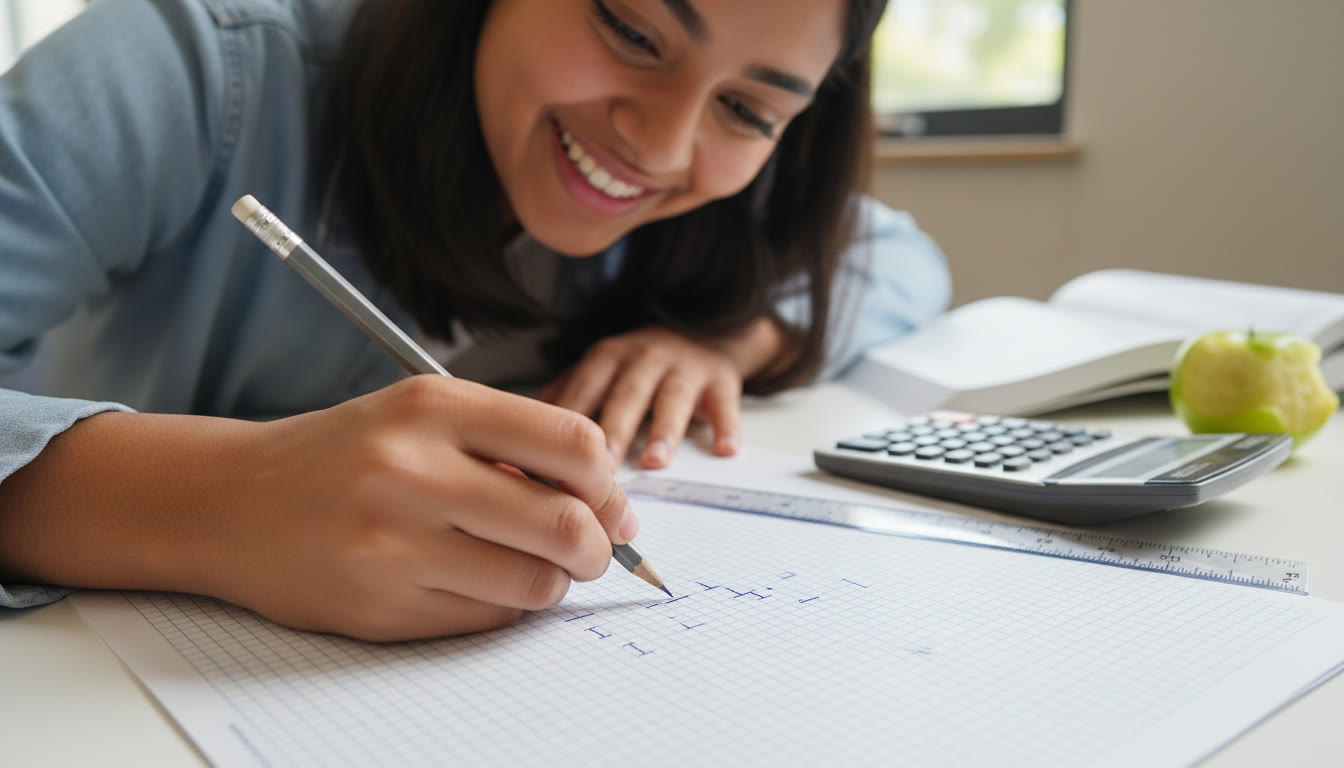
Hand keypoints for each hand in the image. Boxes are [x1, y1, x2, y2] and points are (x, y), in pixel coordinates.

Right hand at [0, 376, 636, 641]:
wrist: (232, 502)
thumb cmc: (343, 455)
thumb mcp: (422, 414)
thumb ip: (512, 442)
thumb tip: (610, 502)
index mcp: (434, 406)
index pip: (574, 445)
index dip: (610, 485)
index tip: (610, 504)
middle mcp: (414, 470)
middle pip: (565, 525)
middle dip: (598, 548)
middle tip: (591, 550)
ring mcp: (394, 544)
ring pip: (533, 583)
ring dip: (552, 583)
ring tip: (530, 567)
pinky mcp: (380, 606)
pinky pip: (486, 618)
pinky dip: (504, 606)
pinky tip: (479, 582)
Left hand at [539, 319, 784, 468]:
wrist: (703, 331)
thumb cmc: (640, 363)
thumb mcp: (600, 369)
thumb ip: (566, 397)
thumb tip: (516, 434)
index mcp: (607, 358)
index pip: (584, 389)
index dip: (568, 423)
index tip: (552, 459)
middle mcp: (644, 358)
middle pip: (626, 394)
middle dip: (613, 428)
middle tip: (601, 468)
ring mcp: (684, 368)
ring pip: (672, 398)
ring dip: (664, 429)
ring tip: (655, 461)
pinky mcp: (720, 380)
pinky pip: (724, 403)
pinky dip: (726, 425)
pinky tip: (725, 449)